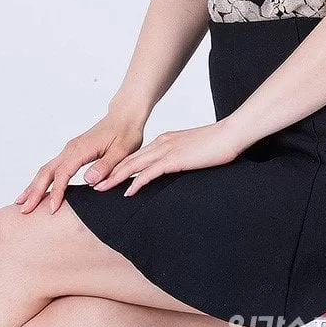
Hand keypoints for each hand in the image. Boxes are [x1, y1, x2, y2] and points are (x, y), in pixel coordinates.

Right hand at [14, 113, 145, 214]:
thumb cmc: (126, 132)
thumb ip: (106, 166)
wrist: (125, 116)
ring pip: (47, 168)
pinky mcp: (73, 151)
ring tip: (23, 202)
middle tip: (25, 210)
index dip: (57, 192)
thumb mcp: (122, 150)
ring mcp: (71, 149)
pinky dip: (43, 179)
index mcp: (82, 149)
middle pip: (48, 170)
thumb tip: (89, 181)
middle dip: (35, 190)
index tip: (52, 209)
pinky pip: (53, 167)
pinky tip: (38, 189)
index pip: (63, 173)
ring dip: (35, 185)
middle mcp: (72, 148)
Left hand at [90, 121, 241, 196]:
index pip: (138, 155)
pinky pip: (150, 172)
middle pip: (130, 159)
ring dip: (116, 178)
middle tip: (95, 184)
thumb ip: (181, 157)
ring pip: (134, 165)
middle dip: (110, 172)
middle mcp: (162, 143)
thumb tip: (176, 167)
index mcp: (166, 140)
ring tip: (101, 188)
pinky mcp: (175, 159)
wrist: (230, 134)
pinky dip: (136, 182)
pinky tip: (128, 192)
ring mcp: (168, 149)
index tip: (108, 175)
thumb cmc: (217, 143)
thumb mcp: (193, 150)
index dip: (120, 165)